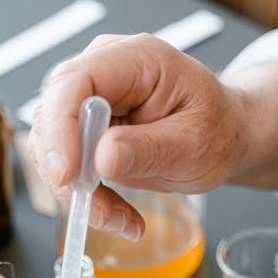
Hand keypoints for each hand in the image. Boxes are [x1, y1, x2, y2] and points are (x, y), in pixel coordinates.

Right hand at [28, 33, 247, 240]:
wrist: (225, 136)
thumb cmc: (219, 129)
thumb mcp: (197, 144)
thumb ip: (151, 149)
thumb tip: (102, 156)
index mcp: (137, 59)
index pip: (77, 81)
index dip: (61, 127)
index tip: (66, 174)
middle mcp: (106, 70)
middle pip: (53, 113)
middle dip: (68, 169)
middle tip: (99, 209)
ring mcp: (92, 97)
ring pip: (52, 144)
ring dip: (77, 190)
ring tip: (120, 218)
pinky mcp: (85, 126)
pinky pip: (66, 162)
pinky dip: (85, 195)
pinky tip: (118, 213)